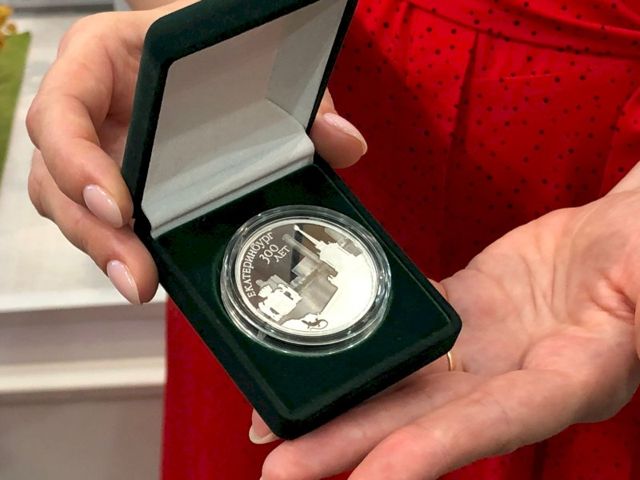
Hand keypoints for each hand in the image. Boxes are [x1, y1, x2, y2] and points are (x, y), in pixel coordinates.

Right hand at [26, 5, 366, 303]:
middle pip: (55, 177)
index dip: (76, 161)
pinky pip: (103, 222)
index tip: (121, 206)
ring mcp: (96, 152)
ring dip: (104, 251)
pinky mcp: (116, 184)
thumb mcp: (251, 53)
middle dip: (92, 231)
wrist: (208, 53)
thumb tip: (344, 143)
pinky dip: (123, 250)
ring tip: (142, 284)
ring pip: (70, 210)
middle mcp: (86, 111)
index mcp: (100, 61)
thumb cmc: (214, 46)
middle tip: (136, 273)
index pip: (60, 110)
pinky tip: (149, 273)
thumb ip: (300, 96)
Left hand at [256, 187, 639, 479]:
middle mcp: (515, 376)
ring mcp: (483, 345)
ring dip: (341, 402)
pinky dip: (361, 343)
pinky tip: (316, 355)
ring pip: (402, 377)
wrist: (625, 232)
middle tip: (280, 468)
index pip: (493, 422)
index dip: (433, 451)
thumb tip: (635, 314)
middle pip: (423, 416)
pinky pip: (405, 328)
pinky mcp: (462, 310)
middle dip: (353, 444)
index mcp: (571, 378)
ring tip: (274, 423)